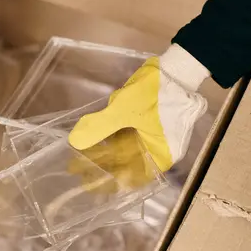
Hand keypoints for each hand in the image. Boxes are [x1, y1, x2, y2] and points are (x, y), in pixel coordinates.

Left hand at [68, 44, 208, 173]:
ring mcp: (150, 139)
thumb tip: (75, 141)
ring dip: (101, 154)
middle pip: (125, 165)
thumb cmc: (155, 93)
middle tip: (74, 167)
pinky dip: (108, 141)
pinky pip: (124, 139)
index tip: (85, 181)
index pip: (129, 177)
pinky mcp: (143, 126)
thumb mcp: (124, 110)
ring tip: (78, 155)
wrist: (175, 69)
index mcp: (158, 156)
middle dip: (100, 167)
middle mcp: (155, 152)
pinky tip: (91, 142)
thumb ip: (99, 126)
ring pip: (123, 152)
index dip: (106, 181)